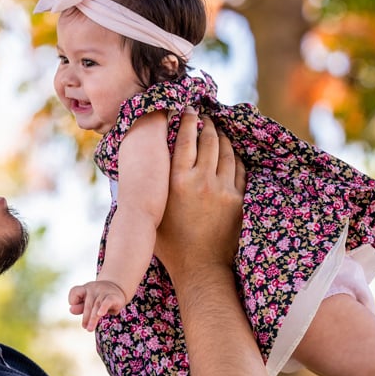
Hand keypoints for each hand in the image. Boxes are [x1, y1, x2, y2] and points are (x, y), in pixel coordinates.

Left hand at [68, 280, 128, 330]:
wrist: (118, 289)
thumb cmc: (98, 298)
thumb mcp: (88, 302)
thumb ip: (79, 307)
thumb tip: (71, 309)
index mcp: (85, 289)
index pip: (75, 291)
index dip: (73, 300)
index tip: (74, 307)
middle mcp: (93, 288)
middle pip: (87, 304)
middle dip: (86, 317)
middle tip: (85, 327)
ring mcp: (103, 292)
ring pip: (97, 306)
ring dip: (93, 318)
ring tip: (90, 328)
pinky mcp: (113, 296)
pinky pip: (107, 301)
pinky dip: (103, 308)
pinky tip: (100, 314)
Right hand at [155, 109, 244, 272]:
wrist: (200, 267)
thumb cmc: (169, 244)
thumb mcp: (151, 213)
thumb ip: (148, 191)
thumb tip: (134, 175)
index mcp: (177, 182)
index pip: (186, 139)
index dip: (187, 119)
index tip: (187, 108)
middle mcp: (201, 181)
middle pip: (209, 140)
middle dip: (207, 123)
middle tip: (203, 115)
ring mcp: (223, 189)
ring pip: (226, 152)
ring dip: (222, 137)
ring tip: (217, 129)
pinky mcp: (237, 199)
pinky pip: (239, 169)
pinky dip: (234, 156)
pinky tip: (230, 152)